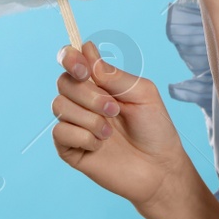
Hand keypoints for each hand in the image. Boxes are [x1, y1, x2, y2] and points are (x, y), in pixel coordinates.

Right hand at [52, 39, 190, 210]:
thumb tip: (87, 50)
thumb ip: (114, 75)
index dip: (70, 59)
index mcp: (100, 83)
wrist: (158, 168)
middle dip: (89, 95)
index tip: (83, 68)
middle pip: (64, 82)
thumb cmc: (155, 129)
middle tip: (114, 109)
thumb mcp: (142, 94)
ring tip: (110, 132)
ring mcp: (75, 124)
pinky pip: (60, 132)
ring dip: (89, 118)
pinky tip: (99, 146)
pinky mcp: (69, 147)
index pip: (72, 61)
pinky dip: (83, 137)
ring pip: (59, 106)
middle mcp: (83, 101)